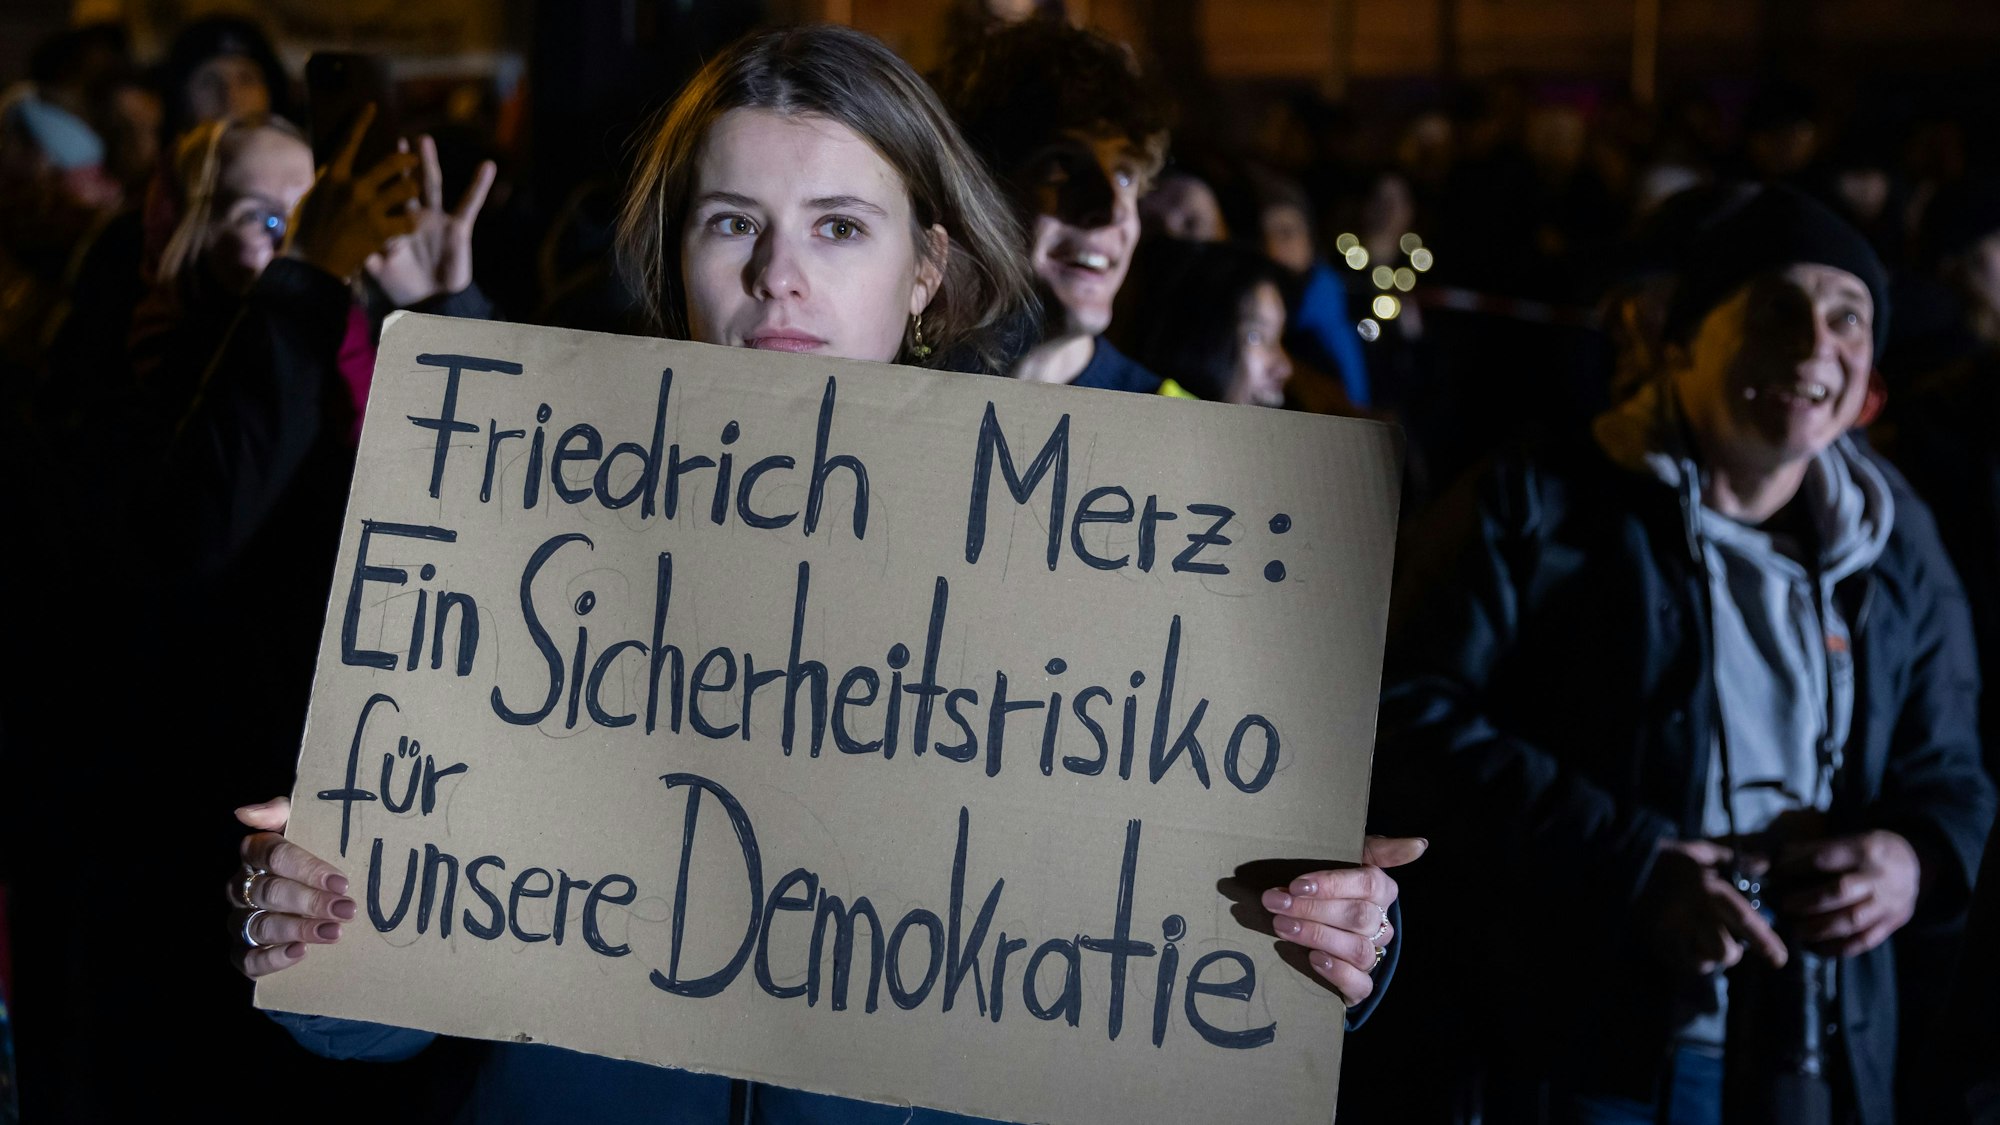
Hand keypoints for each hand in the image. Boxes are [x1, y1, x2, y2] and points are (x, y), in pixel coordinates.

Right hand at [229, 796, 353, 978]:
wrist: (316, 897)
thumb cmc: (311, 855)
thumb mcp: (303, 826)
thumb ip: (280, 812)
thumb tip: (246, 812)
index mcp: (254, 854)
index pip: (273, 855)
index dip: (306, 868)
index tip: (341, 882)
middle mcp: (240, 887)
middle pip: (270, 892)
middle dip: (310, 901)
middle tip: (346, 910)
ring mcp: (239, 920)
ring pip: (261, 926)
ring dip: (299, 929)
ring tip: (334, 932)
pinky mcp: (242, 952)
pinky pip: (248, 959)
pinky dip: (273, 958)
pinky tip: (301, 952)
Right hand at [286, 104, 421, 283]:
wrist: (311, 267)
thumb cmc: (306, 234)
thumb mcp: (311, 200)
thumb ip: (328, 183)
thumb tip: (335, 169)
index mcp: (333, 177)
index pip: (350, 141)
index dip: (362, 122)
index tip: (372, 107)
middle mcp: (353, 188)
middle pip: (390, 163)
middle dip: (406, 158)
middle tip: (414, 158)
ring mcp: (369, 209)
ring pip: (406, 189)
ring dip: (412, 189)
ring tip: (414, 191)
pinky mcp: (381, 231)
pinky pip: (407, 221)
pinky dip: (410, 222)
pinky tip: (410, 224)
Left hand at [365, 134, 496, 306]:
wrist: (433, 305)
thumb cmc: (403, 288)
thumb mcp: (376, 268)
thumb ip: (363, 248)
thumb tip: (344, 233)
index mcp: (393, 223)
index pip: (384, 195)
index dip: (379, 176)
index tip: (368, 155)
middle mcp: (414, 216)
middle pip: (406, 182)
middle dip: (402, 162)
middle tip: (397, 138)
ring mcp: (436, 220)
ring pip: (431, 185)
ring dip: (428, 163)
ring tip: (424, 140)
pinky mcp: (458, 227)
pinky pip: (470, 203)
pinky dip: (479, 185)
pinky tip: (487, 166)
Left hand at [1260, 835, 1425, 1005]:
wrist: (1316, 922)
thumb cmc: (1332, 885)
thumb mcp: (1350, 858)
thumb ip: (1382, 850)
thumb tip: (1421, 844)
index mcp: (1382, 891)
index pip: (1368, 884)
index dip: (1332, 885)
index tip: (1296, 885)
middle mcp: (1381, 924)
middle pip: (1358, 917)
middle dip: (1313, 910)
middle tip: (1277, 904)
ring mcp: (1373, 956)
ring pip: (1358, 949)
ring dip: (1317, 936)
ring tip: (1282, 926)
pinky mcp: (1361, 985)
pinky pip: (1360, 984)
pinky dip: (1338, 972)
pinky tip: (1314, 958)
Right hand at [1644, 838, 1787, 974]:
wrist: (1620, 864)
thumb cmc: (1665, 857)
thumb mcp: (1699, 851)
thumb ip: (1734, 859)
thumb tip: (1764, 863)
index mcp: (1706, 888)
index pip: (1743, 919)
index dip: (1765, 942)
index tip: (1779, 959)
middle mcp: (1691, 912)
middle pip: (1724, 951)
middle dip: (1732, 953)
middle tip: (1730, 945)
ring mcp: (1670, 929)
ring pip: (1703, 962)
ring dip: (1710, 958)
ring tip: (1704, 945)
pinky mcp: (1654, 939)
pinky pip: (1681, 963)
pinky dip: (1690, 961)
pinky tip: (1687, 948)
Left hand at [1775, 830, 1920, 956]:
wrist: (1916, 865)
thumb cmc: (1870, 851)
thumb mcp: (1849, 838)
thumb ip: (1816, 850)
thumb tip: (1775, 861)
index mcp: (1864, 850)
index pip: (1826, 858)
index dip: (1797, 866)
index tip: (1776, 872)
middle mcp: (1877, 878)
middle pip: (1840, 891)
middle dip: (1807, 901)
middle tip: (1784, 906)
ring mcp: (1887, 904)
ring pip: (1852, 920)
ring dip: (1819, 929)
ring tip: (1796, 931)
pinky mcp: (1891, 924)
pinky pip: (1864, 941)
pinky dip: (1838, 948)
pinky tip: (1817, 948)